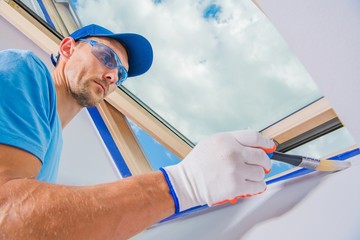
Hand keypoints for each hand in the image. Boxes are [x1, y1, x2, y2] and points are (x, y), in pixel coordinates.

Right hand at [160, 130, 274, 211]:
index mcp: (226, 139)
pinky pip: (258, 186)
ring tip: (248, 176)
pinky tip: (250, 185)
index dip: (266, 143)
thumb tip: (253, 145)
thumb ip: (232, 140)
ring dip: (258, 176)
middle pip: (262, 156)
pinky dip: (257, 187)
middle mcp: (233, 153)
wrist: (186, 182)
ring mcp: (235, 170)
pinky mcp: (236, 186)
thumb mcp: (212, 142)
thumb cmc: (198, 164)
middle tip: (262, 165)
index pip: (255, 137)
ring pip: (261, 172)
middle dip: (265, 162)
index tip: (269, 147)